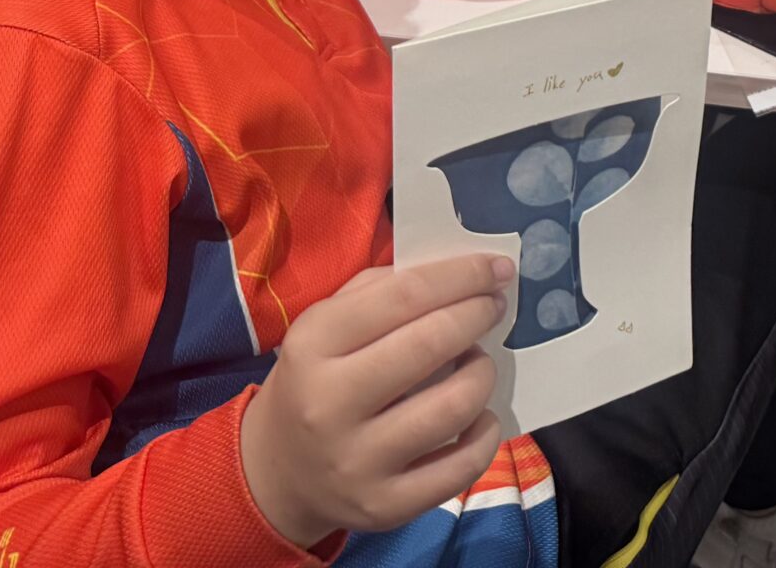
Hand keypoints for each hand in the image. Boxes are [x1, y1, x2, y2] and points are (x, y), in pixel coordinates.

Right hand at [238, 253, 512, 547]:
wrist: (277, 471)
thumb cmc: (317, 378)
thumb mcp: (326, 323)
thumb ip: (384, 289)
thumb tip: (460, 272)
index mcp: (312, 345)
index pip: (404, 296)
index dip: (462, 276)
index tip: (498, 269)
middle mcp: (329, 405)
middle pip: (431, 344)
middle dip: (477, 315)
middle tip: (493, 307)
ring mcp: (357, 462)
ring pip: (453, 406)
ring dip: (482, 373)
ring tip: (476, 363)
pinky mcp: (385, 506)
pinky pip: (462, 467)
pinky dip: (486, 433)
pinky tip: (478, 416)